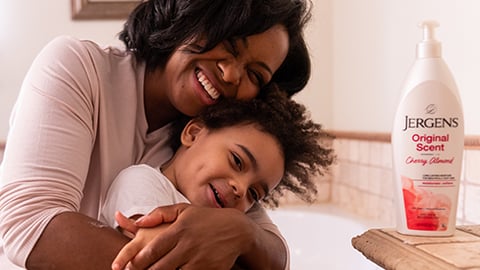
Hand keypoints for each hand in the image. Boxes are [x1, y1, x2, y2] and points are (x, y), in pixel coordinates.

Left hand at [119, 204, 254, 269]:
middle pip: (159, 267)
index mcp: (179, 229)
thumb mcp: (184, 209)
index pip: (152, 250)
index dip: (137, 261)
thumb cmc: (206, 219)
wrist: (237, 230)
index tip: (126, 266)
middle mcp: (188, 245)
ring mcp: (199, 260)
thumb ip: (159, 213)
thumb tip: (138, 221)